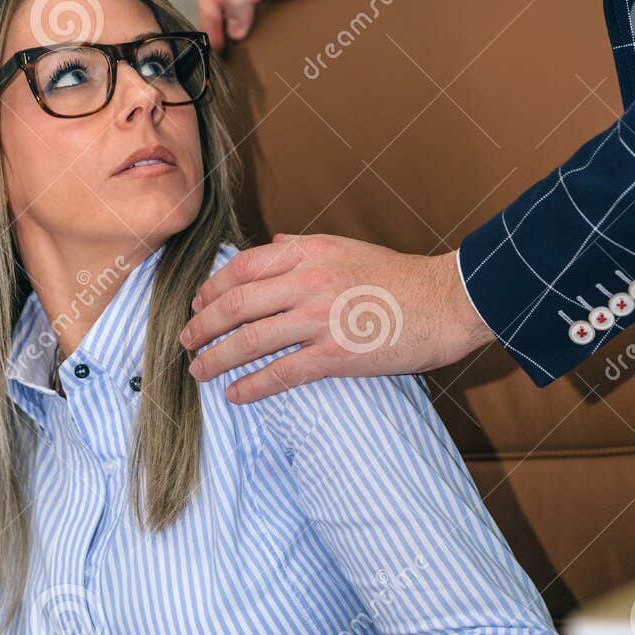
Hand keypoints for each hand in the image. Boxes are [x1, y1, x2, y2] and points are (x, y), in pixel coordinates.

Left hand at [180, 233, 493, 402]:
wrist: (448, 301)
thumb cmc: (401, 278)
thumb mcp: (348, 246)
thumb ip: (305, 245)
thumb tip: (273, 239)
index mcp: (309, 252)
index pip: (243, 267)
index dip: (212, 288)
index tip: (197, 304)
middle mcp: (308, 281)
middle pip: (235, 303)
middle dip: (202, 325)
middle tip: (186, 342)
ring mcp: (320, 318)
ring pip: (250, 339)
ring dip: (216, 358)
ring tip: (199, 371)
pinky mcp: (336, 354)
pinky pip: (281, 372)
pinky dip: (252, 385)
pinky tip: (235, 394)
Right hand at [197, 0, 373, 49]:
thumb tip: (230, 27)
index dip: (209, 23)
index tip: (218, 45)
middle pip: (220, 15)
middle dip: (220, 34)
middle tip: (227, 56)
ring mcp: (261, 1)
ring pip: (238, 25)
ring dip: (239, 41)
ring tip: (242, 57)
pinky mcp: (277, 14)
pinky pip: (258, 31)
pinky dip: (256, 41)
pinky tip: (261, 50)